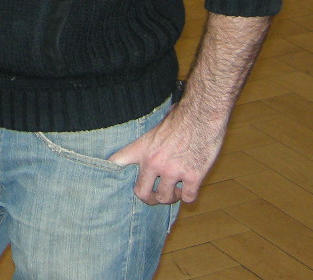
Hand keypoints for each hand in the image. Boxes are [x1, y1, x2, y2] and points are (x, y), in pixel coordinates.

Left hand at [107, 101, 227, 204]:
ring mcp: (174, 171)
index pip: (118, 161)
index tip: (109, 178)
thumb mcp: (157, 127)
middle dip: (148, 198)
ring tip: (176, 190)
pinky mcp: (193, 176)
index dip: (110, 171)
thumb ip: (151, 143)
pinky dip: (189, 195)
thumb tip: (149, 152)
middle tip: (155, 196)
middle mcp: (155, 162)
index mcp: (143, 147)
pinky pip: (188, 197)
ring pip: (165, 197)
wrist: (203, 113)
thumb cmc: (182, 115)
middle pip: (141, 193)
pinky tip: (190, 188)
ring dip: (171, 196)